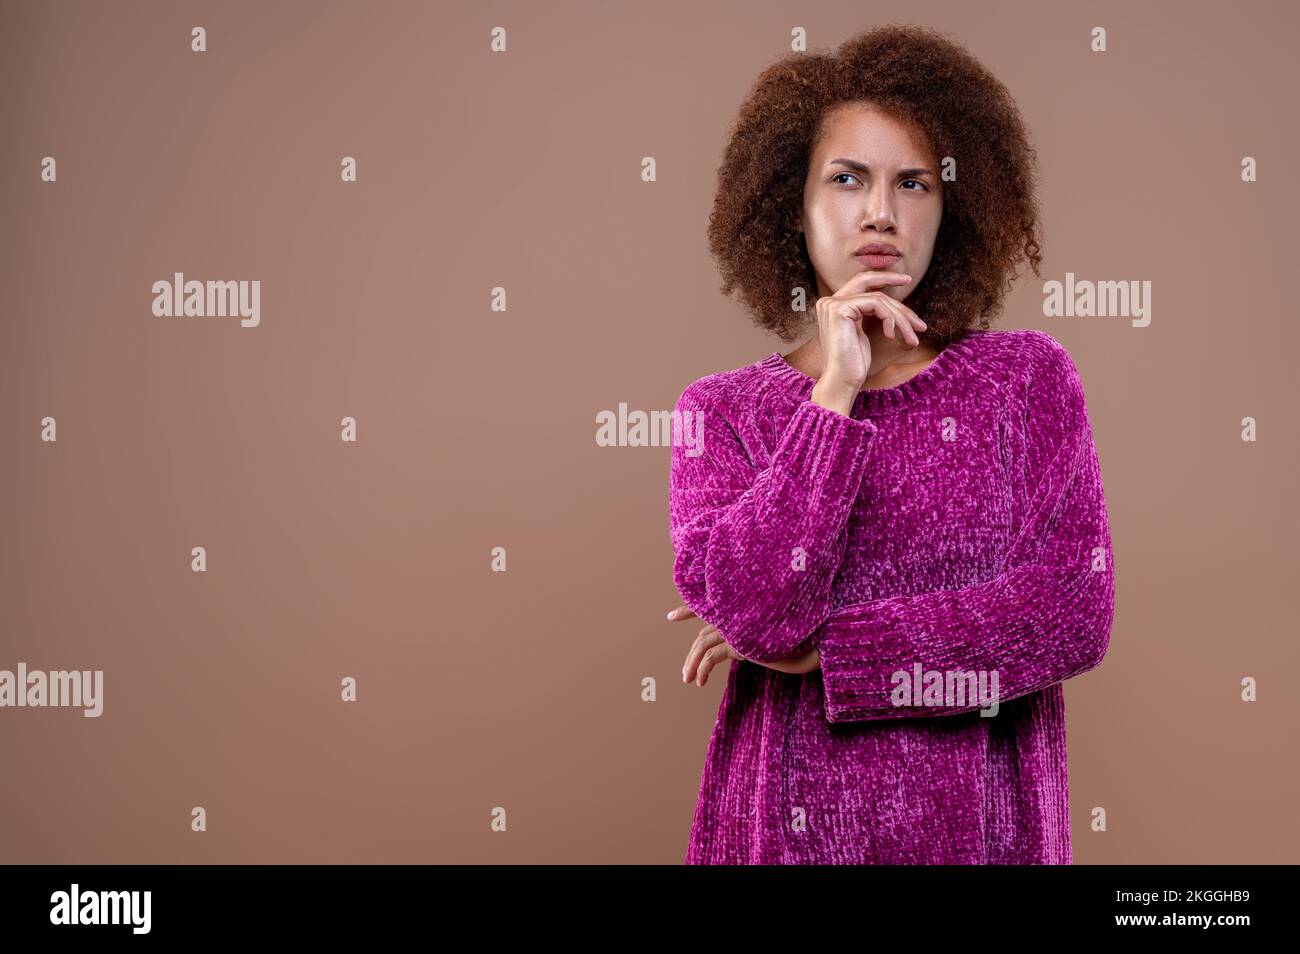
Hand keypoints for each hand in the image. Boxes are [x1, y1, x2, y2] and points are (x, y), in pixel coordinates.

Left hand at [666, 603, 821, 682]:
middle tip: (684, 673)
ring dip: (692, 664)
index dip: (688, 610)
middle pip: (703, 634)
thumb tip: (736, 651)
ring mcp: (736, 627)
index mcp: (740, 611)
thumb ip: (747, 637)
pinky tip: (701, 682)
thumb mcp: (766, 639)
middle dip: (691, 655)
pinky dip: (702, 669)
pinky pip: (711, 656)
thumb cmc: (795, 644)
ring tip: (688, 680)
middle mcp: (735, 615)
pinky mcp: (738, 642)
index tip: (671, 617)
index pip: (707, 608)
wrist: (812, 646)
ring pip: (703, 644)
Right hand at [814, 269, 927, 392]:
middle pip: (867, 280)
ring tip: (912, 336)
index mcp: (833, 306)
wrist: (842, 381)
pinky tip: (891, 335)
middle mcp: (828, 302)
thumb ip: (871, 314)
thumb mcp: (864, 333)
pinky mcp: (839, 309)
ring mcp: (832, 304)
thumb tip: (895, 304)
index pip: (861, 283)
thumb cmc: (854, 364)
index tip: (906, 280)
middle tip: (910, 284)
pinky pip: (876, 303)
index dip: (882, 278)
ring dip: (900, 316)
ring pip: (878, 298)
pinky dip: (890, 318)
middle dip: (892, 280)